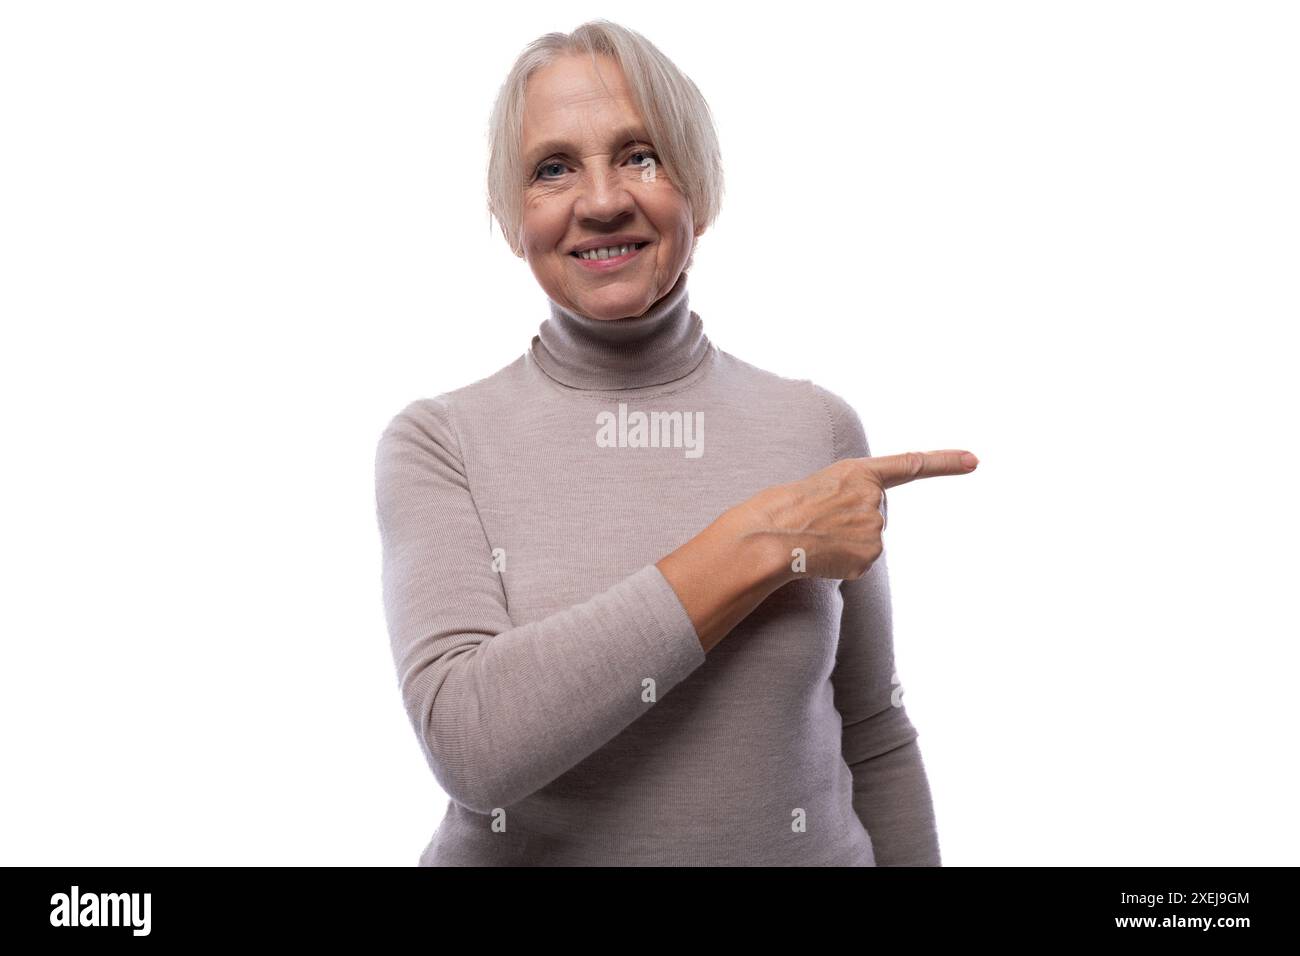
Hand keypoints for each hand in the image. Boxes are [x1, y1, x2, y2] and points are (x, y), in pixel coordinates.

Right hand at [739, 449, 978, 583]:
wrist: (769, 538)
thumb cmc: (779, 512)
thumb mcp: (816, 488)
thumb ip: (845, 497)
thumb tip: (860, 532)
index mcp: (857, 472)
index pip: (910, 464)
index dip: (946, 462)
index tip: (974, 460)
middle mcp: (873, 496)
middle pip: (875, 515)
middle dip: (852, 523)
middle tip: (818, 524)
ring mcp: (875, 526)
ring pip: (867, 541)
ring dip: (843, 544)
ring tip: (814, 539)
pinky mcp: (871, 554)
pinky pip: (860, 563)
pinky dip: (842, 564)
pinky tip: (822, 557)